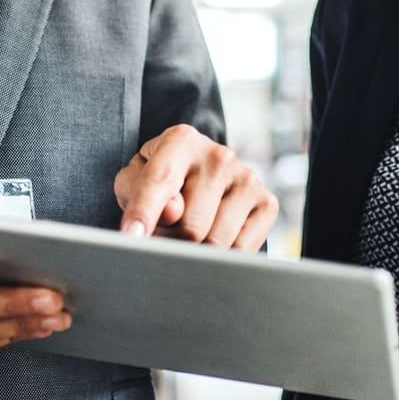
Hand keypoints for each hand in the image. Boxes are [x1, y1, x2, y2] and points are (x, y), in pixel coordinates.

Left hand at [113, 123, 278, 249]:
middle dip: (171, 243)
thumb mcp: (134, 180)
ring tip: (188, 236)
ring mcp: (247, 178)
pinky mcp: (267, 203)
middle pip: (189, 227)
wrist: (201, 173)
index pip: (160, 181)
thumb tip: (173, 212)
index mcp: (181, 141)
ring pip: (216, 243)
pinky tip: (213, 241)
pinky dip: (222, 258)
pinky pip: (242, 251)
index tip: (131, 237)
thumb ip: (138, 192)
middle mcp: (219, 155)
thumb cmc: (161, 181)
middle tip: (164, 236)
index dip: (143, 212)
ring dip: (196, 253)